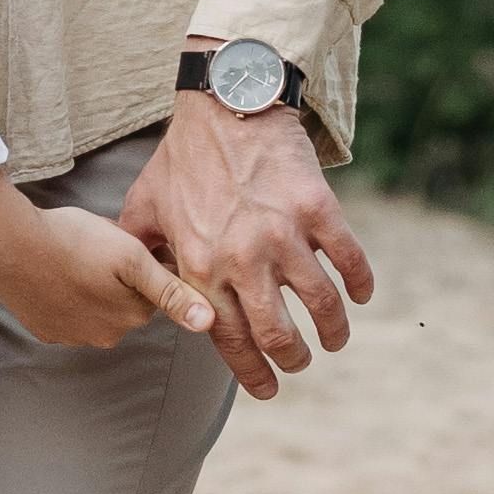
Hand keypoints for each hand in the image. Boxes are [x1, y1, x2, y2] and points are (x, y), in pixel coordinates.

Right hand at [0, 164, 211, 362]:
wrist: (9, 245)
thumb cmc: (74, 241)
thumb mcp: (131, 257)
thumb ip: (171, 290)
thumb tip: (210, 323)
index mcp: (131, 317)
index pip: (154, 292)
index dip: (145, 264)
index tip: (127, 244)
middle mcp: (104, 336)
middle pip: (126, 302)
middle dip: (119, 278)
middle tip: (99, 246)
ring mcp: (70, 336)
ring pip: (95, 307)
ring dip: (91, 286)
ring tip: (75, 254)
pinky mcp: (44, 329)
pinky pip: (66, 312)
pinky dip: (65, 293)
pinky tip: (55, 269)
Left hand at [118, 93, 375, 409]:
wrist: (225, 103)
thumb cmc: (181, 156)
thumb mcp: (145, 207)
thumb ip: (140, 253)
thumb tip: (134, 289)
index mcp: (201, 265)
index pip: (229, 339)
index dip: (253, 373)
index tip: (269, 390)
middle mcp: (243, 257)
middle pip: (278, 333)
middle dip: (294, 359)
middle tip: (302, 362)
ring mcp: (284, 233)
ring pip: (321, 303)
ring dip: (333, 330)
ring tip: (335, 337)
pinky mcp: (318, 207)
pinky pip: (348, 259)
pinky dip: (358, 284)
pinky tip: (358, 294)